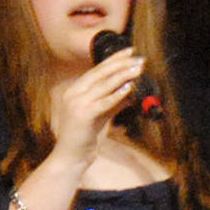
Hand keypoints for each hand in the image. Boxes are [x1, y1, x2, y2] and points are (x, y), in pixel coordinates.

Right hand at [46, 47, 143, 169]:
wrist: (70, 158)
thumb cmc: (84, 138)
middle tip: (139, 59)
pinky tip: (129, 88)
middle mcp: (73, 94)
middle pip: (100, 73)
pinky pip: (103, 102)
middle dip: (121, 64)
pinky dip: (117, 94)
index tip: (130, 52)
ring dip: (123, 75)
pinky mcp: (83, 115)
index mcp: (75, 91)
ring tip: (138, 69)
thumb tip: (131, 91)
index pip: (97, 70)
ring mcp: (76, 104)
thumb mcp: (100, 115)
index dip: (114, 59)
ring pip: (103, 85)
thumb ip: (113, 102)